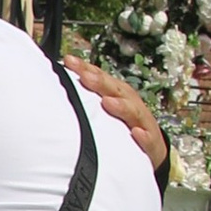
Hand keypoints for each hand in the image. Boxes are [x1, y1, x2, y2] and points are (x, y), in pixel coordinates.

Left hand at [70, 58, 168, 180]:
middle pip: (116, 90)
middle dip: (101, 82)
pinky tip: (136, 133)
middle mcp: (130, 104)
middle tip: (85, 76)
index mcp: (118, 95)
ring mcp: (142, 123)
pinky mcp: (151, 143)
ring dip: (121, 106)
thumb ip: (86, 101)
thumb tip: (57, 93)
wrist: (153, 150)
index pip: (101, 78)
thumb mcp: (107, 110)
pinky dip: (144, 136)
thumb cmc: (125, 127)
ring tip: (108, 102)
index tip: (69, 61)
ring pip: (133, 112)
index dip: (86, 69)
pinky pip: (148, 140)